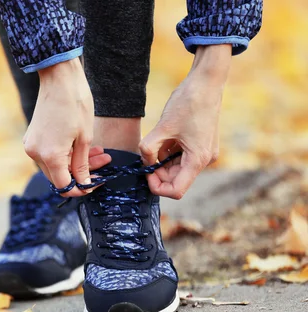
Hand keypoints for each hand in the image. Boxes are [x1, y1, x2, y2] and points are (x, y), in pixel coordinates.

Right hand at [23, 58, 110, 196]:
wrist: (59, 77)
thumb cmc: (76, 103)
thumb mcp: (85, 137)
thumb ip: (83, 165)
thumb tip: (84, 184)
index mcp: (50, 156)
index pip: (65, 186)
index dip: (82, 188)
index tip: (97, 182)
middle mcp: (36, 154)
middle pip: (59, 177)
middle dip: (81, 174)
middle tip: (103, 164)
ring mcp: (31, 146)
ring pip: (55, 166)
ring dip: (76, 163)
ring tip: (99, 152)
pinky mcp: (32, 138)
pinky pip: (49, 154)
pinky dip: (65, 154)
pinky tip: (83, 146)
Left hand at [140, 45, 231, 199]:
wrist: (207, 81)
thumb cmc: (188, 102)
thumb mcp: (163, 127)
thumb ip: (148, 149)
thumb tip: (143, 163)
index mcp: (197, 160)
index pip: (176, 190)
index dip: (157, 186)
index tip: (145, 171)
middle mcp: (203, 160)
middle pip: (175, 180)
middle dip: (157, 172)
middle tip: (144, 157)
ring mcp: (203, 152)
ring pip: (177, 168)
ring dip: (161, 161)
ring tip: (154, 143)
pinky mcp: (200, 144)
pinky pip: (180, 157)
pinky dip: (168, 153)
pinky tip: (162, 139)